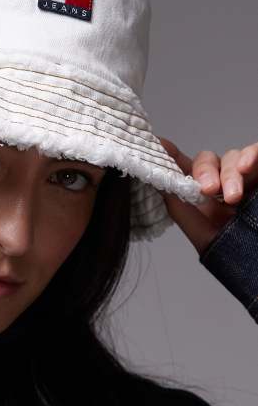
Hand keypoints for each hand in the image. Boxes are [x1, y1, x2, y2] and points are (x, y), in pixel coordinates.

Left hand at [157, 137, 257, 254]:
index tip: (160, 145)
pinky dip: (252, 154)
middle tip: (208, 190)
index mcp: (201, 194)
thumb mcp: (202, 233)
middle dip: (205, 171)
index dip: (170, 154)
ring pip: (232, 157)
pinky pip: (257, 152)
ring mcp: (245, 176)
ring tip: (234, 196)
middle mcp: (222, 181)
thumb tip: (157, 181)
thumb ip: (179, 206)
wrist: (256, 260)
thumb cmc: (232, 251)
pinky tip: (247, 166)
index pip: (183, 167)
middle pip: (207, 160)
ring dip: (230, 173)